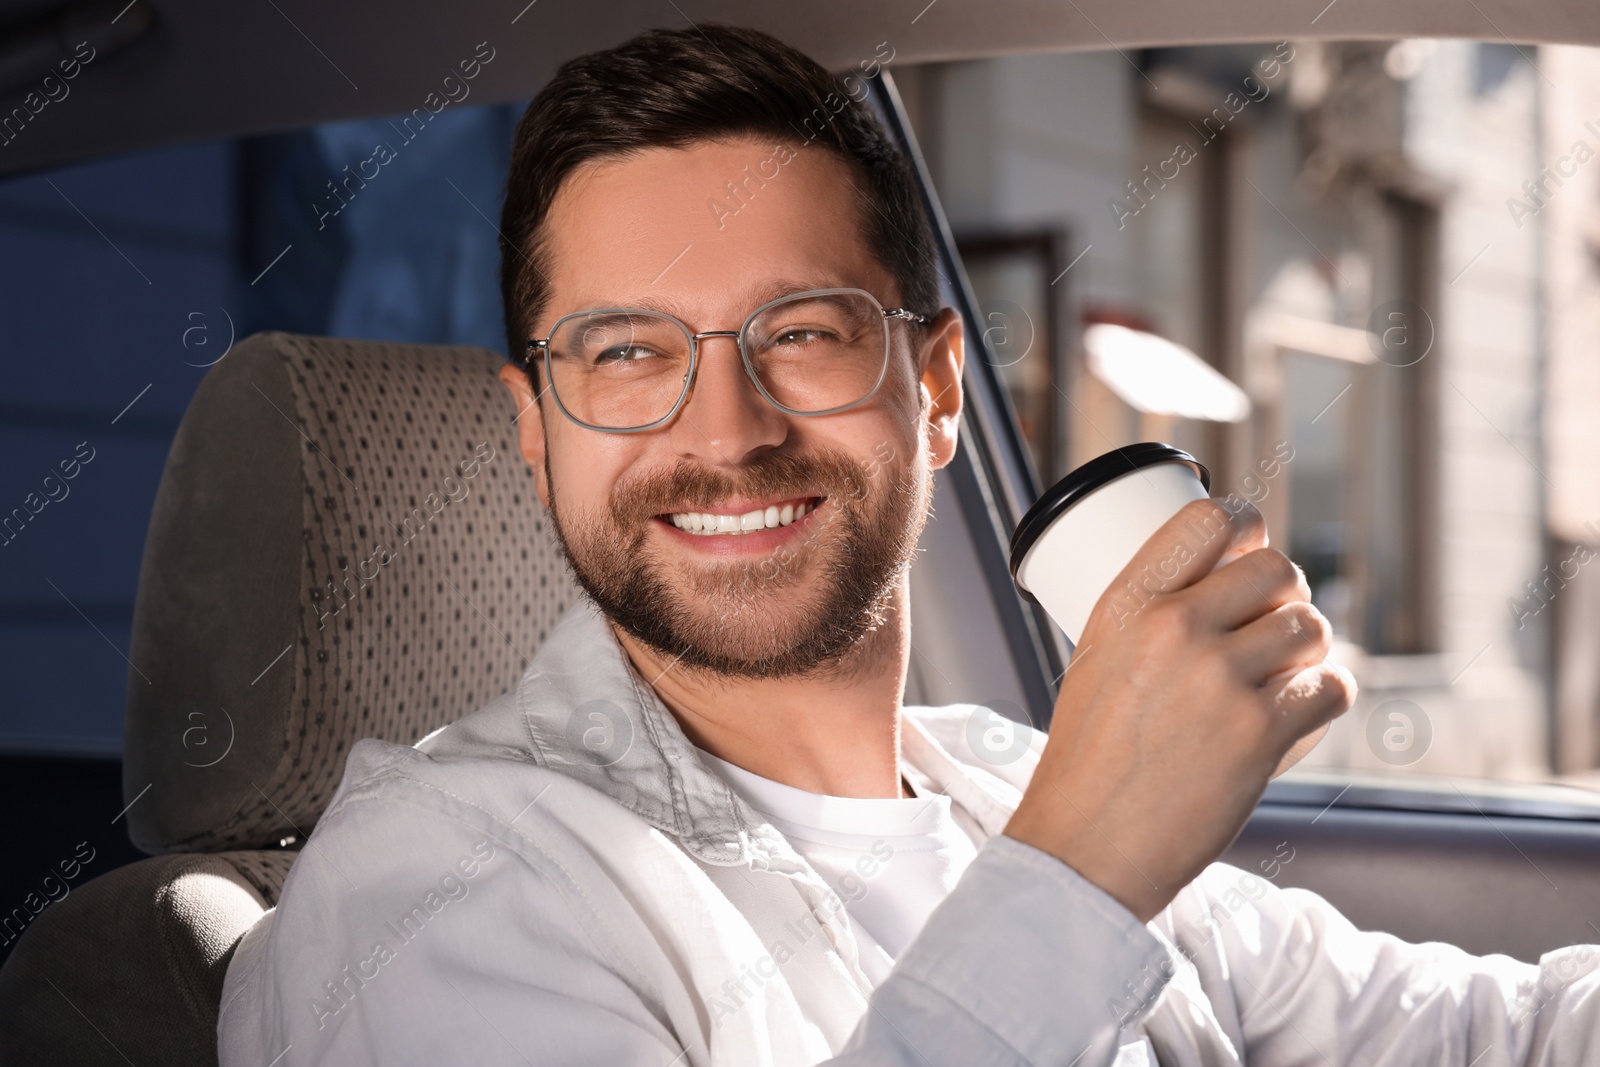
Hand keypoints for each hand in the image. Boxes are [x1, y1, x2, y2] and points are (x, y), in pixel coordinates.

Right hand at [1002, 498, 1355, 922]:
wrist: (1086, 845)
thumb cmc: (1087, 760)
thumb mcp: (1095, 660)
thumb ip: (1150, 618)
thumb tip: (1219, 585)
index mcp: (1128, 603)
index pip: (1210, 518)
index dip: (1249, 525)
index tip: (1254, 545)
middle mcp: (1175, 627)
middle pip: (1277, 570)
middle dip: (1286, 598)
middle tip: (1272, 630)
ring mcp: (1220, 678)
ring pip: (1311, 626)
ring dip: (1310, 651)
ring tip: (1284, 678)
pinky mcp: (1259, 732)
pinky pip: (1333, 686)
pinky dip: (1328, 697)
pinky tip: (1303, 711)